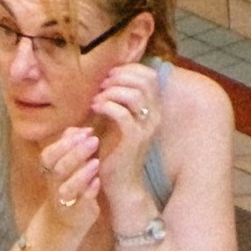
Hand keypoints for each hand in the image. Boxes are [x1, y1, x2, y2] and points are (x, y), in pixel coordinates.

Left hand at [89, 61, 162, 187]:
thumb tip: (103, 77)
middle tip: (101, 85)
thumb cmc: (114, 150)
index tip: (109, 75)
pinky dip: (107, 106)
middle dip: (120, 77)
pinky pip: (123, 114)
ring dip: (112, 91)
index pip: (150, 76)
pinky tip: (95, 109)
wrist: (120, 182)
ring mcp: (146, 127)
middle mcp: (155, 115)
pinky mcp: (134, 139)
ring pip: (135, 94)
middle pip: (145, 81)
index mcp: (153, 108)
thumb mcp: (115, 119)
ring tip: (96, 99)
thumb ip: (115, 99)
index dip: (129, 69)